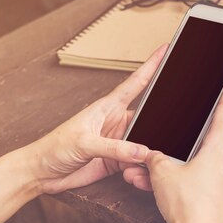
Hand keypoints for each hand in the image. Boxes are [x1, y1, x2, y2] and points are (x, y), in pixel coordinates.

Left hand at [20, 44, 167, 194]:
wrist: (40, 173)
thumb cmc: (54, 149)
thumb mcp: (84, 143)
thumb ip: (114, 148)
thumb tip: (142, 151)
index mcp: (107, 108)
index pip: (135, 82)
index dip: (151, 65)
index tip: (165, 49)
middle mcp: (116, 122)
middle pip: (149, 117)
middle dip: (163, 121)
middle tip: (182, 124)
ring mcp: (118, 142)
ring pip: (146, 142)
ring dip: (152, 150)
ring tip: (157, 158)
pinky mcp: (117, 161)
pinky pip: (138, 161)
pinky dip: (143, 167)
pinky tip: (142, 173)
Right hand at [141, 63, 222, 222]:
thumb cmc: (191, 208)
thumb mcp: (163, 174)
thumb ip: (155, 158)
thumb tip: (152, 157)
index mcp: (218, 148)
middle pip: (196, 142)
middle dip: (171, 146)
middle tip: (154, 151)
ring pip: (190, 164)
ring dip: (167, 168)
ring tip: (143, 176)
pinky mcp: (217, 197)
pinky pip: (192, 181)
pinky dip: (174, 182)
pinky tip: (154, 188)